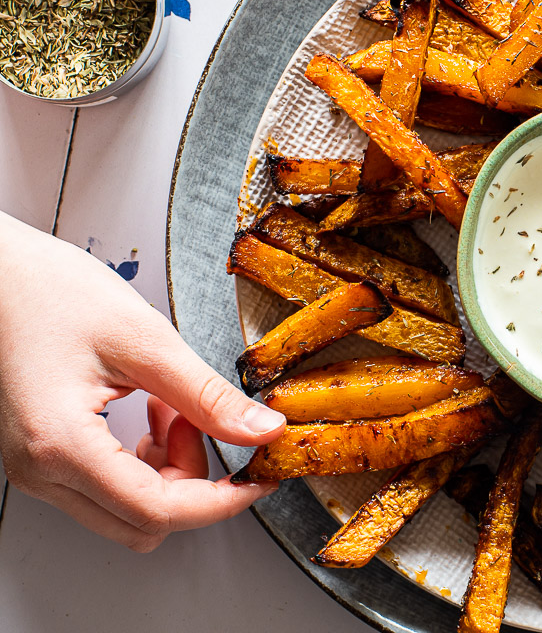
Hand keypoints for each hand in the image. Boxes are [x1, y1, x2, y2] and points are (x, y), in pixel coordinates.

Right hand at [0, 213, 285, 550]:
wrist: (4, 276)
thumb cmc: (52, 292)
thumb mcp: (146, 340)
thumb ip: (206, 395)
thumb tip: (260, 430)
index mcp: (61, 443)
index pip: (157, 510)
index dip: (221, 501)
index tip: (258, 478)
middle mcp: (41, 469)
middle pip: (144, 521)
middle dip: (194, 480)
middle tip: (202, 419)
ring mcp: (40, 468)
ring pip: (130, 510)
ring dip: (170, 468)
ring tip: (173, 405)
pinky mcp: (47, 457)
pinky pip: (112, 487)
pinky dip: (147, 460)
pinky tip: (153, 410)